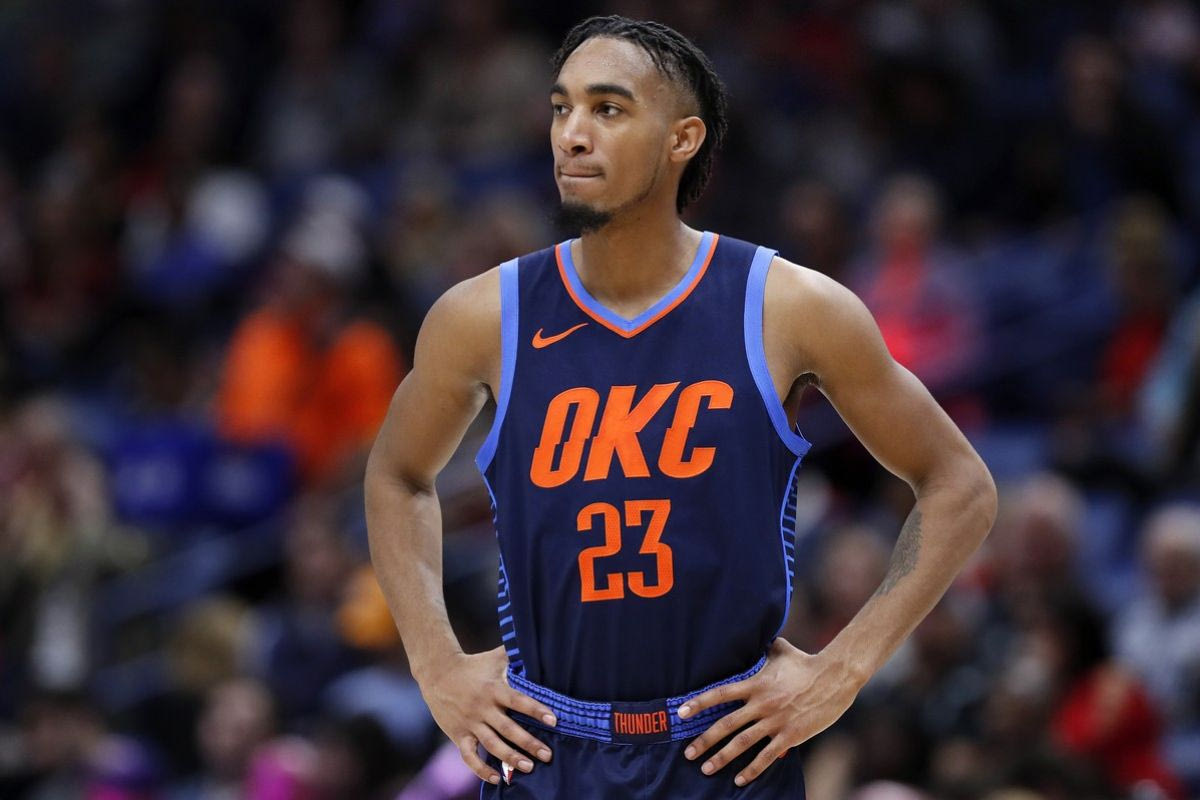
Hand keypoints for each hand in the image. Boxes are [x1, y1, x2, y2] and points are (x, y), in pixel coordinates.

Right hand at [419, 645, 557, 784]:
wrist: (437, 673)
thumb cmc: (473, 665)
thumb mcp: (494, 657)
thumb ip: (515, 654)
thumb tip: (538, 643)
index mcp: (494, 689)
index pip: (518, 701)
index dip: (536, 711)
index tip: (554, 721)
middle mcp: (483, 708)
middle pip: (508, 728)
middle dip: (529, 743)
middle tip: (547, 755)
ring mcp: (470, 723)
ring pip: (492, 745)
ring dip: (511, 758)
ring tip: (529, 767)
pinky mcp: (458, 734)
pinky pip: (469, 756)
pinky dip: (481, 770)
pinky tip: (496, 779)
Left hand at [677, 638, 862, 786]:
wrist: (834, 678)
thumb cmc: (807, 663)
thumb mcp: (782, 651)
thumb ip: (765, 647)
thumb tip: (758, 636)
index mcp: (755, 684)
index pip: (720, 694)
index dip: (699, 703)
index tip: (681, 713)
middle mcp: (761, 704)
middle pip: (726, 724)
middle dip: (704, 741)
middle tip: (688, 754)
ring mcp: (775, 721)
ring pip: (742, 743)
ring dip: (721, 758)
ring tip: (707, 769)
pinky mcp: (790, 735)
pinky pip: (767, 756)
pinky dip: (752, 769)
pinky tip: (740, 780)